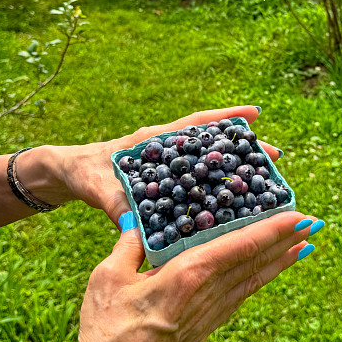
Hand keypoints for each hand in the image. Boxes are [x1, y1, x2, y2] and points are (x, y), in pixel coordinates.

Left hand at [42, 105, 280, 227]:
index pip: (195, 123)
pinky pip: (195, 183)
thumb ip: (114, 205)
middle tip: (274, 156)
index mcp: (155, 140)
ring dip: (232, 169)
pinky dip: (214, 188)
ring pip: (207, 163)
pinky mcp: (163, 183)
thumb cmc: (82, 173)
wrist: (66, 176)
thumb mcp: (97, 187)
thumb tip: (132, 227)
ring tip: (263, 180)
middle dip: (242, 148)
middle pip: (211, 144)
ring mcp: (167, 165)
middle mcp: (166, 149)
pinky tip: (231, 204)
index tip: (255, 114)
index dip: (225, 117)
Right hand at [55, 209, 318, 341]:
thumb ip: (128, 244)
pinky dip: (257, 282)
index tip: (297, 216)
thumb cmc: (104, 328)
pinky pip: (238, 300)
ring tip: (301, 246)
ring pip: (251, 283)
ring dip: (278, 262)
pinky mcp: (202, 332)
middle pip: (255, 263)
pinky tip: (264, 276)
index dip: (271, 229)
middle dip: (286, 241)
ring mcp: (207, 318)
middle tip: (314, 223)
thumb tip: (137, 221)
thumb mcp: (108, 277)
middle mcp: (206, 296)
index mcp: (187, 276)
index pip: (239, 245)